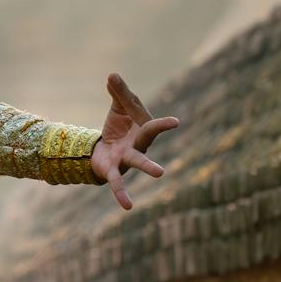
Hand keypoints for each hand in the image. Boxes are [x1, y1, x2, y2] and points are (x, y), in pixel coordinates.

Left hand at [91, 71, 176, 211]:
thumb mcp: (118, 108)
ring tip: (161, 173)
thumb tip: (112, 75)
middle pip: (149, 136)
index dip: (160, 120)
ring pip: (138, 161)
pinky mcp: (114, 169)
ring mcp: (128, 158)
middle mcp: (139, 144)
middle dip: (159, 129)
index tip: (176, 122)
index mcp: (142, 128)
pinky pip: (117, 182)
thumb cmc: (118, 128)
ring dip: (148, 166)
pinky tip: (128, 206)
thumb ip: (118, 93)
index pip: (148, 120)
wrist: (104, 150)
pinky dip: (121, 193)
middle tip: (176, 123)